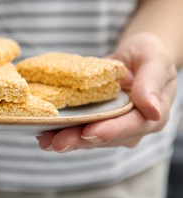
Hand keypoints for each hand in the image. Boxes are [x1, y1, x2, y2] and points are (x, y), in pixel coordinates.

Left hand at [36, 32, 177, 151]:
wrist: (133, 57)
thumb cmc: (147, 55)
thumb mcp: (154, 60)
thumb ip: (151, 82)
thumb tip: (152, 110)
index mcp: (150, 116)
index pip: (131, 126)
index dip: (109, 131)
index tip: (88, 132)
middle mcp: (130, 128)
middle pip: (104, 137)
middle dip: (79, 140)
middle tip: (57, 142)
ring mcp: (111, 127)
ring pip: (87, 137)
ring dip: (65, 139)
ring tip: (45, 140)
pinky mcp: (95, 122)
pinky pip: (78, 129)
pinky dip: (60, 131)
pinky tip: (43, 133)